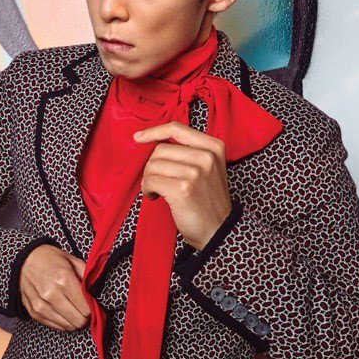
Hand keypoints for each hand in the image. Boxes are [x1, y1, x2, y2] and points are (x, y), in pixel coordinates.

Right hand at [19, 244, 90, 331]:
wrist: (24, 260)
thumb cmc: (51, 259)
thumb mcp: (73, 260)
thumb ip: (88, 276)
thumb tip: (98, 293)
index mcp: (64, 279)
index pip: (86, 308)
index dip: (92, 307)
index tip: (91, 303)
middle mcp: (52, 295)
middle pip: (78, 321)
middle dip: (85, 316)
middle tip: (84, 307)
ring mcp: (41, 306)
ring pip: (68, 326)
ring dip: (74, 319)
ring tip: (73, 307)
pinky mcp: (34, 313)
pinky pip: (56, 327)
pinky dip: (63, 321)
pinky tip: (63, 310)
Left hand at [133, 121, 231, 250]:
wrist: (219, 231)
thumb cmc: (208, 201)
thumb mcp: (208, 168)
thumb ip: (188, 151)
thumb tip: (155, 140)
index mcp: (214, 146)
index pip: (176, 128)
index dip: (153, 131)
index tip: (139, 138)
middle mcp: (206, 156)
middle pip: (160, 149)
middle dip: (152, 167)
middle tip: (157, 182)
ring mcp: (195, 172)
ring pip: (153, 165)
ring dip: (148, 180)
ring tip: (158, 191)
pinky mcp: (183, 189)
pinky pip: (151, 181)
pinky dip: (147, 190)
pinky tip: (156, 197)